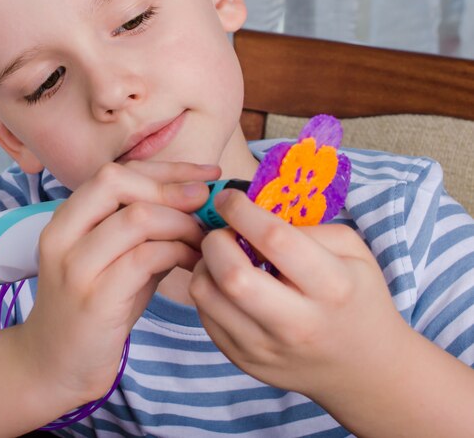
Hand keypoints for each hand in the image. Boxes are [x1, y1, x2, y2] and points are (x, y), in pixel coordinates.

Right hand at [19, 160, 219, 410]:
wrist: (54, 365)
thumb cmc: (95, 305)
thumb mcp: (115, 257)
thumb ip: (145, 228)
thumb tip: (197, 200)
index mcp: (66, 218)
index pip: (116, 171)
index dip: (166, 168)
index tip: (206, 174)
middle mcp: (62, 234)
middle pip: (116, 181)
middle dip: (171, 187)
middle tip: (205, 203)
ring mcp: (75, 267)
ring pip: (136, 218)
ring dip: (181, 223)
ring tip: (203, 238)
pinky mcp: (94, 300)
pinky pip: (145, 257)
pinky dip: (178, 252)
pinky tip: (194, 261)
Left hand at [189, 189, 412, 402]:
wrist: (364, 370)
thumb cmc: (357, 297)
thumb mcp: (353, 251)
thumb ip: (308, 227)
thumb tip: (255, 213)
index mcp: (332, 288)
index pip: (275, 240)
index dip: (242, 210)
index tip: (228, 198)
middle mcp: (297, 324)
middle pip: (233, 276)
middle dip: (217, 240)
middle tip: (224, 231)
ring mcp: (266, 348)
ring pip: (207, 296)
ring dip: (205, 264)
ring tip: (223, 255)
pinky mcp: (244, 360)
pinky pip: (205, 315)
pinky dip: (208, 288)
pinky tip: (226, 282)